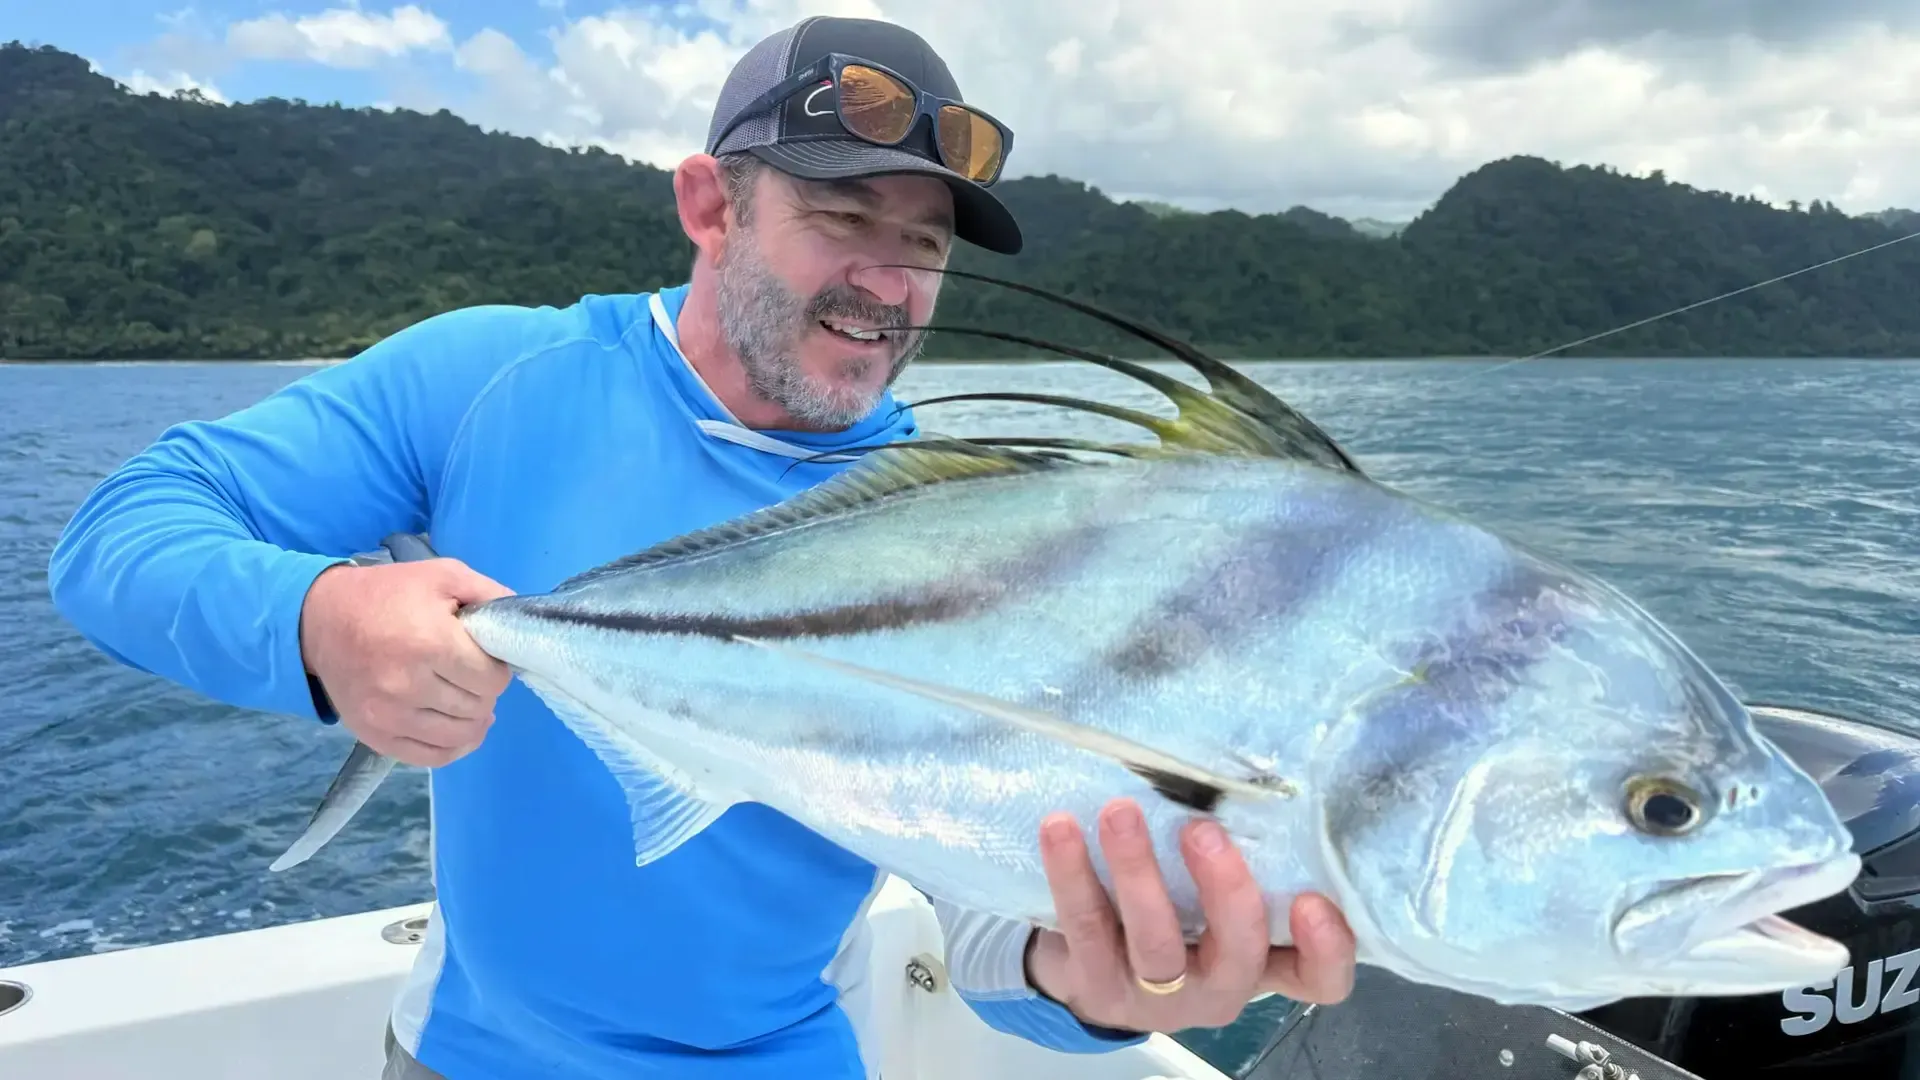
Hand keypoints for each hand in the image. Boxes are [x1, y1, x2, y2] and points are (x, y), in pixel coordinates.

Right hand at [299, 557, 513, 766]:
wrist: (320, 618)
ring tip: (465, 698)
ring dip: (472, 719)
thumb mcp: (443, 576)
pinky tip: (457, 727)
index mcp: (430, 643)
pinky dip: (453, 746)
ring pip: (460, 735)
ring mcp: (389, 715)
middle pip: (478, 707)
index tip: (483, 656)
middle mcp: (408, 685)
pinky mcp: (375, 735)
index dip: (497, 668)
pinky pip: (432, 757)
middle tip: (469, 674)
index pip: (493, 679)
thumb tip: (521, 624)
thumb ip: (490, 595)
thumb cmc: (389, 594)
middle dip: (484, 691)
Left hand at [1024, 797, 1355, 1032]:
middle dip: (1224, 891)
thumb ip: (1243, 854)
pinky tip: (1061, 828)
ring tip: (1119, 812)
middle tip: (1201, 830)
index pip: (1317, 977)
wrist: (1091, 966)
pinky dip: (1072, 873)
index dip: (1326, 948)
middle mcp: (1216, 986)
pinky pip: (1085, 925)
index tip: (1312, 898)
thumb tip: (1244, 763)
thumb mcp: (1216, 896)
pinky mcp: (1095, 982)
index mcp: (1262, 963)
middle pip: (1237, 955)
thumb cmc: (1176, 912)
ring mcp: (1154, 994)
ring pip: (1154, 942)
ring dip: (1137, 871)